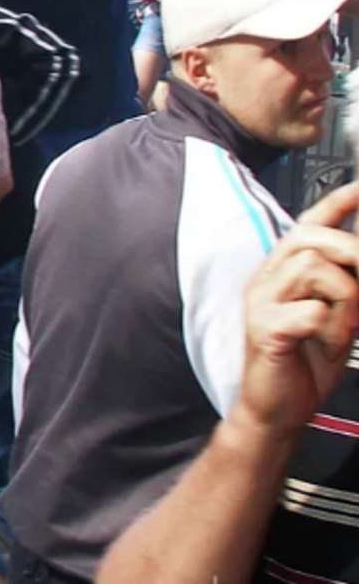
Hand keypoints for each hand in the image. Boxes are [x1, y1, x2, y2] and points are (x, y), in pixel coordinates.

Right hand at [235, 182, 358, 435]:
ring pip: (314, 270)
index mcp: (285, 271)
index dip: (338, 203)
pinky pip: (309, 311)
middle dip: (351, 251)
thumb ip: (352, 288)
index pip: (310, 224)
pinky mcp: (264, 329)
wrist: (279, 408)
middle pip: (309, 238)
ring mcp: (261, 302)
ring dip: (345, 301)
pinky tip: (325, 344)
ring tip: (343, 330)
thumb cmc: (306, 361)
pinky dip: (330, 328)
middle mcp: (268, 279)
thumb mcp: (341, 317)